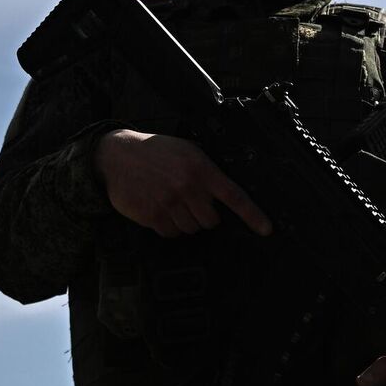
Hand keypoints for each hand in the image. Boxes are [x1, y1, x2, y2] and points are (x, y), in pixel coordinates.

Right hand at [94, 130, 271, 238]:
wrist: (119, 155)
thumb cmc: (155, 152)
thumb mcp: (187, 151)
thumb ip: (206, 171)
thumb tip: (223, 193)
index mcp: (201, 170)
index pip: (234, 196)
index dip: (253, 215)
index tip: (266, 229)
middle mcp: (188, 187)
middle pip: (211, 221)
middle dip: (205, 215)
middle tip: (191, 202)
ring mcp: (170, 203)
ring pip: (192, 229)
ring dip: (186, 221)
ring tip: (172, 202)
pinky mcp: (153, 215)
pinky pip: (172, 233)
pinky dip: (169, 227)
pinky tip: (161, 209)